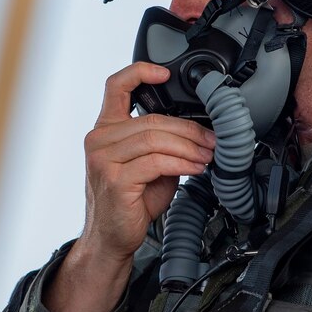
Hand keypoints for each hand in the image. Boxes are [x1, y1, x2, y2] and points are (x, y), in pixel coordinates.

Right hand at [45, 63, 214, 311]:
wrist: (111, 239)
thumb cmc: (130, 202)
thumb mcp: (147, 164)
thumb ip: (161, 143)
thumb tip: (199, 131)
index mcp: (105, 130)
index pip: (116, 87)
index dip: (141, 72)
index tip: (166, 73)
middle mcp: (99, 140)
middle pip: (151, 118)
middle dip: (189, 128)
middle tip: (212, 139)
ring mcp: (104, 160)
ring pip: (155, 138)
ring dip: (189, 146)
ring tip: (208, 155)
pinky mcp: (115, 180)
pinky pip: (156, 161)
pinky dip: (182, 163)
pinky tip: (196, 167)